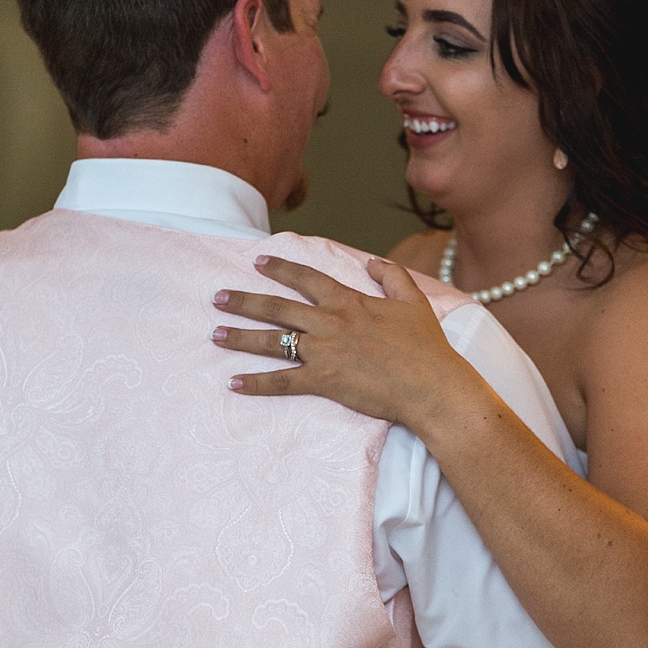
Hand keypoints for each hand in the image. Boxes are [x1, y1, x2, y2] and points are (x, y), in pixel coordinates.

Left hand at [212, 256, 473, 428]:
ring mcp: (324, 352)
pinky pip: (283, 382)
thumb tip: (373, 262)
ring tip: (215, 334)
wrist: (432, 385)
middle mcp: (330, 323)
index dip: (280, 269)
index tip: (257, 262)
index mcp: (349, 302)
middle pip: (277, 308)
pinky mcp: (325, 381)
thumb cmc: (427, 347)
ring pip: (273, 342)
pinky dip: (257, 383)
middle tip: (218, 298)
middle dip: (244, 301)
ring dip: (241, 337)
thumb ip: (393, 276)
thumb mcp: (414, 302)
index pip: (306, 279)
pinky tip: (234, 383)